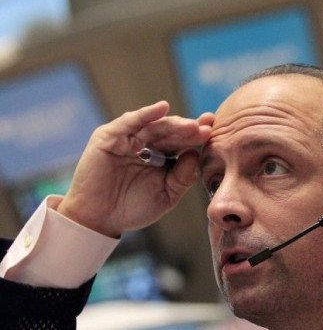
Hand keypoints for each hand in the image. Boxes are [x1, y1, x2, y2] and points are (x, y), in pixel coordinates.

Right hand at [57, 101, 213, 237]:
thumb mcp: (166, 195)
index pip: (183, 142)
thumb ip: (182, 176)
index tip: (215, 132)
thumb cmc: (133, 209)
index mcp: (162, 157)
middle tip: (207, 127)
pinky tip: (163, 108)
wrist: (100, 221)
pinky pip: (130, 122)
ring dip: (174, 123)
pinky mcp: (110, 137)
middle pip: (172, 132)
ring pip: (155, 126)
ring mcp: (128, 139)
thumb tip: (196, 154)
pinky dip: (146, 114)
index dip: (198, 137)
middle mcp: (146, 144)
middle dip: (190, 129)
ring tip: (191, 125)